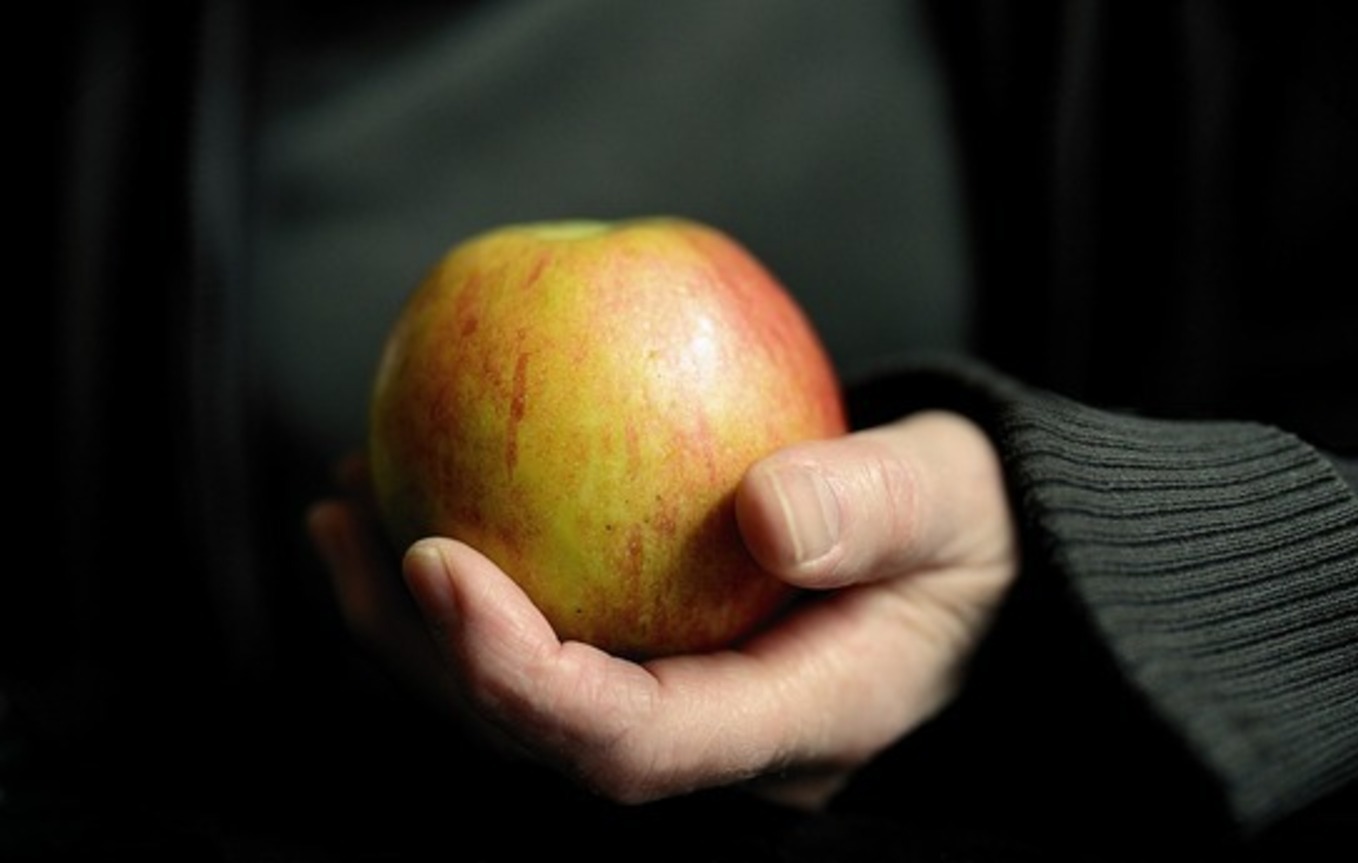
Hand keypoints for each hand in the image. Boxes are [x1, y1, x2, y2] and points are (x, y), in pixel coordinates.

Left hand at [308, 411, 1017, 807]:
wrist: (982, 559)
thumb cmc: (975, 528)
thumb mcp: (954, 501)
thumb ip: (875, 510)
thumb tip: (761, 510)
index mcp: (792, 725)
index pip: (630, 745)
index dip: (517, 676)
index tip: (436, 561)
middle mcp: (720, 743)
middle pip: (540, 737)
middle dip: (423, 654)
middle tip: (342, 527)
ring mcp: (687, 708)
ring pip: (523, 699)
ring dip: (416, 621)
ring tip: (343, 502)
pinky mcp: (664, 661)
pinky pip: (551, 633)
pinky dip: (472, 578)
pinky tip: (420, 485)